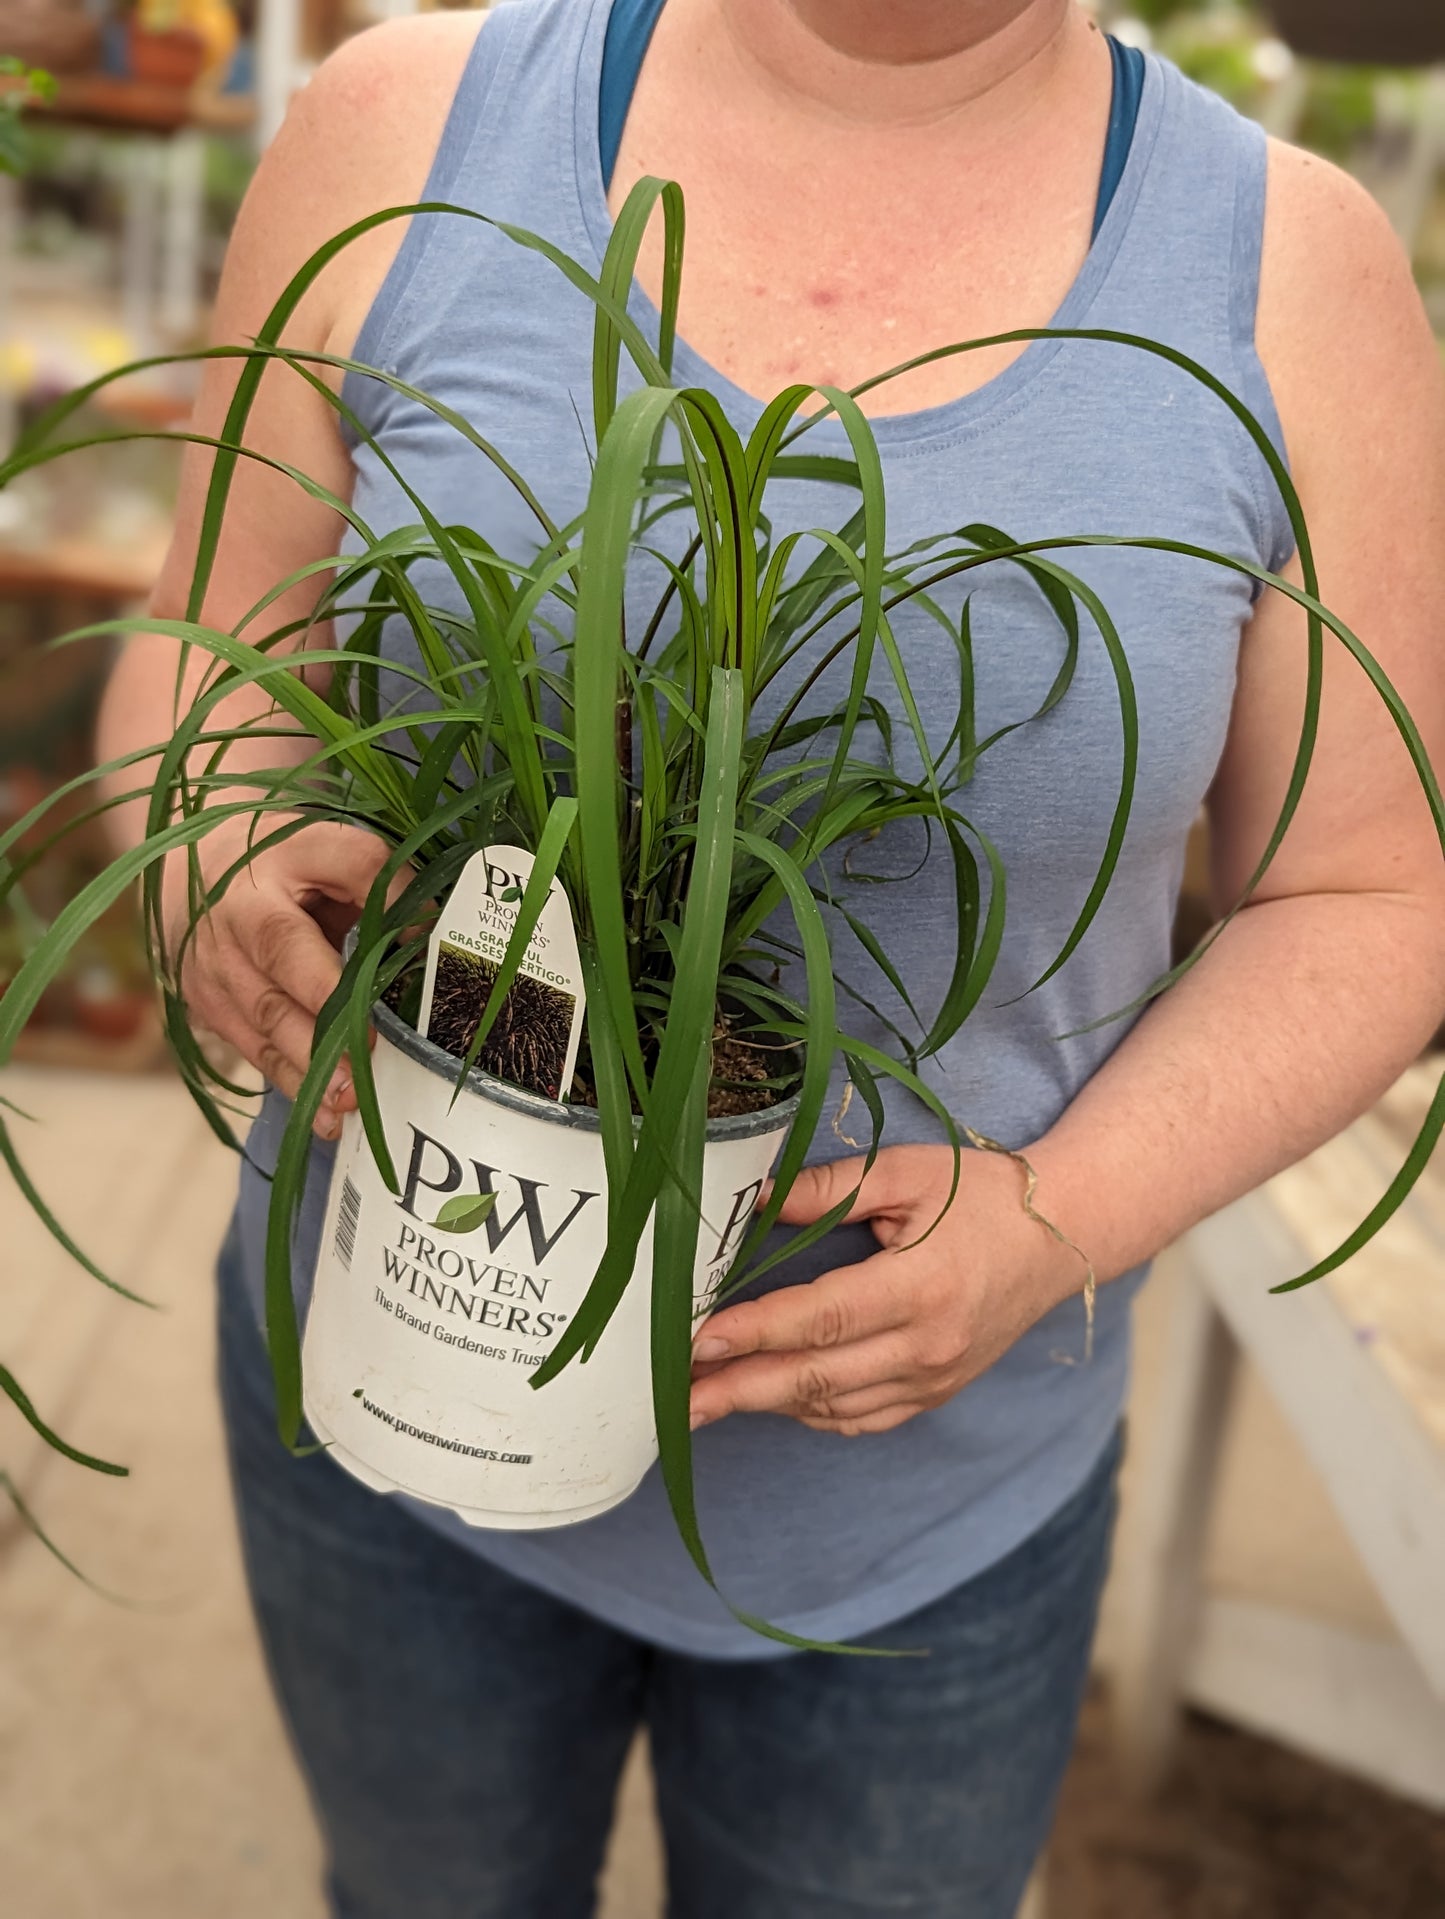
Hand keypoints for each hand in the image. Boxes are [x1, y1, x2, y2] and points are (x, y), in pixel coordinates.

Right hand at [162, 814, 401, 1138]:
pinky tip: (327, 1118)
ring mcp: (215, 959)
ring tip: (352, 1097)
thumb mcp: (333, 855)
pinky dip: (292, 1083)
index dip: (386, 896)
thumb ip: (382, 885)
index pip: (348, 860)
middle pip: (286, 949)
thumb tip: (434, 933)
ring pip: (265, 1012)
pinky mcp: (207, 1005)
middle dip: (329, 1007)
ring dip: (311, 1061)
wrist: (192, 874)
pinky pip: (252, 1049)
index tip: (424, 933)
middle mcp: (242, 904)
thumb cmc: (288, 869)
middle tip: (372, 1053)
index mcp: (290, 852)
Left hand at [688, 1145, 1083, 1436]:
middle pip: (816, 1378)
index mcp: (922, 1286)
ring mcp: (934, 1378)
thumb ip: (830, 1188)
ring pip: (833, 1406)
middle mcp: (929, 1345)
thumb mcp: (908, 1172)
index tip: (697, 1340)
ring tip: (704, 1401)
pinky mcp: (936, 1393)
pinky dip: (811, 1411)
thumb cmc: (983, 1194)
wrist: (1062, 1236)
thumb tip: (757, 1197)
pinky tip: (771, 1397)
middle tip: (675, 1399)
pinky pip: (861, 1417)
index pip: (821, 1318)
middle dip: (738, 1390)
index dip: (755, 1333)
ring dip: (765, 1405)